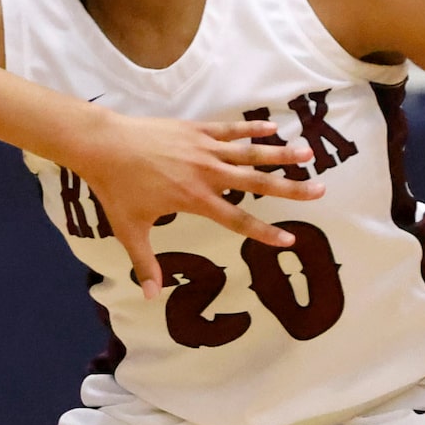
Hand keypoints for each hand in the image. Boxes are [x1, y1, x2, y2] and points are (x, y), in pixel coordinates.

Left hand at [67, 112, 321, 293]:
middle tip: (320, 190)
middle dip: (289, 188)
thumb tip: (151, 297)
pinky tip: (274, 128)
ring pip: (249, 151)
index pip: (237, 219)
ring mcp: (203, 148)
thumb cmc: (115, 189)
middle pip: (256, 182)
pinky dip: (252, 129)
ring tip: (308, 153)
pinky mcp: (195, 129)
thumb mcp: (129, 230)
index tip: (289, 240)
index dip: (264, 232)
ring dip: (280, 153)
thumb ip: (145, 263)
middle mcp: (206, 173)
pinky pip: (230, 129)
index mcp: (194, 200)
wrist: (104, 145)